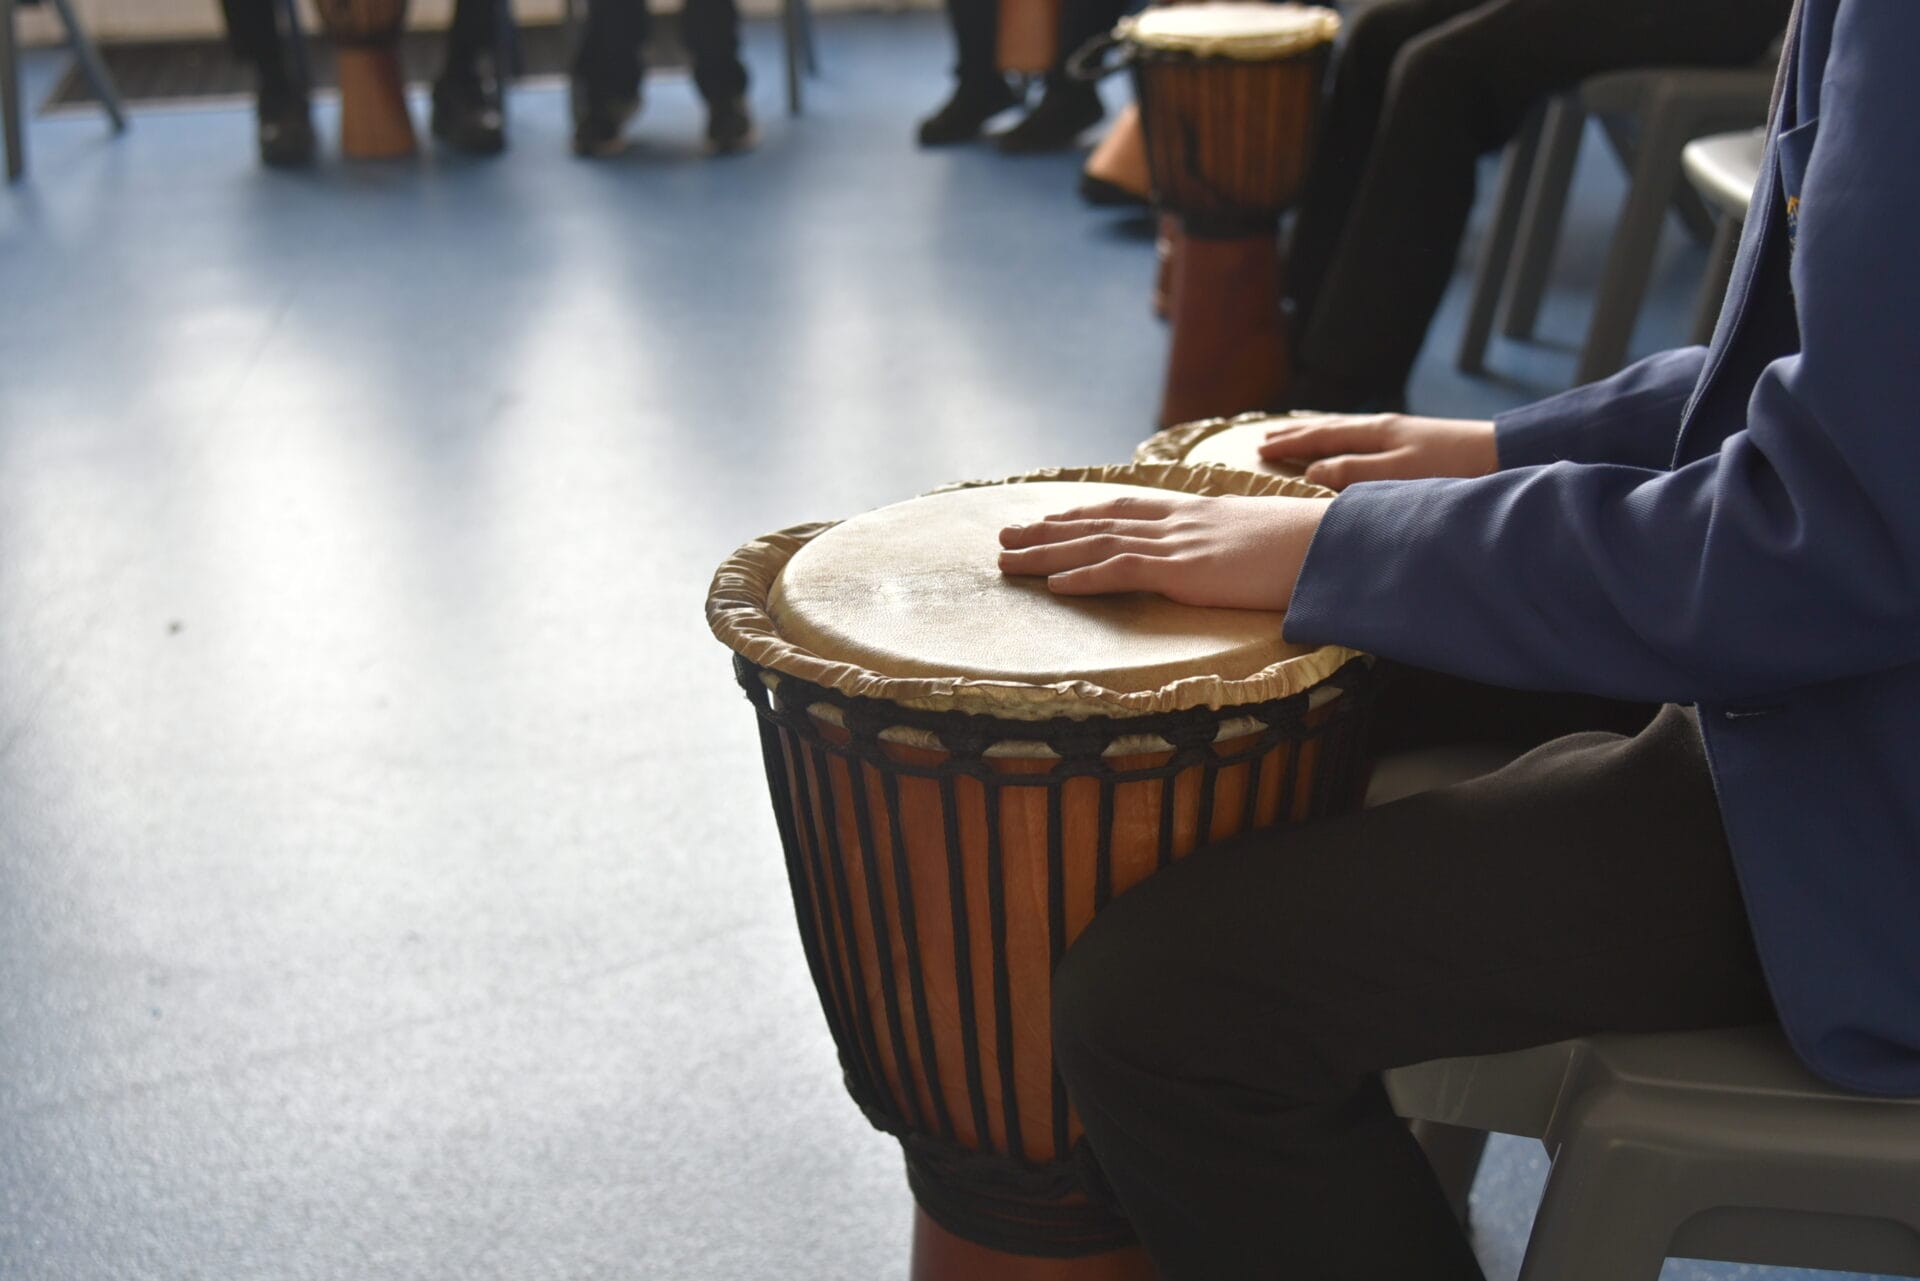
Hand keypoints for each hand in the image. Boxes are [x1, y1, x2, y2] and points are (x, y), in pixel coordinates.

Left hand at [997, 491, 1328, 611]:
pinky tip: (1053, 585)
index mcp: (1198, 512)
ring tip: (1007, 558)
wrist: (1338, 543)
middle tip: (1005, 535)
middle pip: (1098, 521)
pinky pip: (1123, 570)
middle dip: (1048, 529)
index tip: (1051, 516)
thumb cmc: (1314, 546)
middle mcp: (1180, 521)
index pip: (1127, 506)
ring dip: (1046, 552)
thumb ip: (1238, 546)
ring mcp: (1181, 543)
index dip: (1084, 511)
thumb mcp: (1264, 539)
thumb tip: (1236, 560)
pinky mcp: (1187, 570)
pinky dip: (1084, 576)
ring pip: (1097, 543)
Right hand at [1258, 413, 1496, 490]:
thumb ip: (1351, 472)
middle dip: (1296, 434)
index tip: (1260, 450)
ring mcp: (1400, 431)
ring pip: (1346, 429)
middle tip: (1265, 438)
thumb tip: (1311, 471)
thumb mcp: (1396, 474)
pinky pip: (1363, 433)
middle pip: (1329, 428)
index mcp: (1374, 433)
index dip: (1289, 445)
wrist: (1503, 455)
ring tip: (1297, 432)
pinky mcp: (1416, 440)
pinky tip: (1349, 440)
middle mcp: (1383, 427)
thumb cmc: (1451, 468)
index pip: (1320, 438)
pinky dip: (1343, 435)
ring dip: (1317, 432)